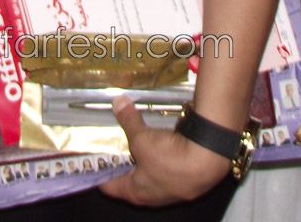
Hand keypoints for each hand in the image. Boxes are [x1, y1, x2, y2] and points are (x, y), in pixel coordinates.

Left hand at [98, 97, 230, 206]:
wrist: (209, 160)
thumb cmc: (168, 158)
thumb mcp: (142, 137)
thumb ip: (129, 121)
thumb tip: (118, 103)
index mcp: (135, 192)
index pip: (109, 187)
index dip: (98, 172)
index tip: (91, 159)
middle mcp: (152, 196)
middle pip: (130, 180)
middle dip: (122, 162)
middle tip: (113, 144)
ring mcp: (171, 190)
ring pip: (152, 174)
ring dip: (145, 159)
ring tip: (138, 139)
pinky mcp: (187, 180)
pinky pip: (169, 168)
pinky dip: (163, 156)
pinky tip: (163, 141)